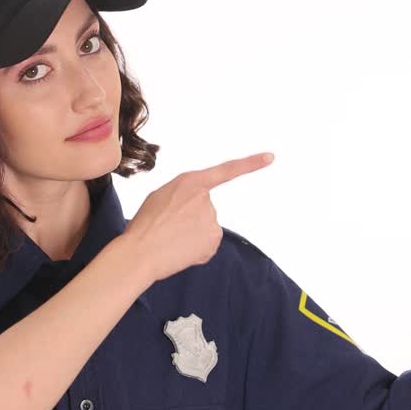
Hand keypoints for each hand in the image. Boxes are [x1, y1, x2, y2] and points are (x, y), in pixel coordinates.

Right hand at [122, 152, 274, 282]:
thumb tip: (194, 212)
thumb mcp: (160, 197)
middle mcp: (206, 198)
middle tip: (169, 228)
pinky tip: (181, 250)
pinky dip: (197, 249)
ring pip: (206, 228)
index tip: (270, 157)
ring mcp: (212, 218)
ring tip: (172, 239)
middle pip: (205, 209)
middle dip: (190, 220)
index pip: (226, 170)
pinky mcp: (214, 238)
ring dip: (193, 235)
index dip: (250, 164)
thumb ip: (183, 196)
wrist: (140, 252)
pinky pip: (208, 244)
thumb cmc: (144, 225)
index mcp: (190, 182)